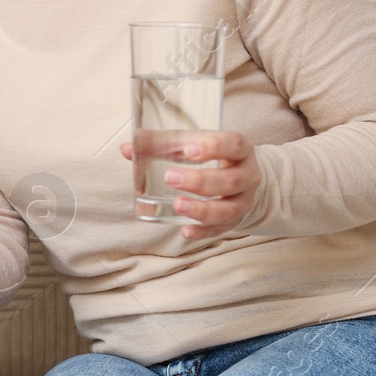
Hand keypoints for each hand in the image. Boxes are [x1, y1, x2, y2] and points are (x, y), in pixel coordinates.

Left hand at [121, 131, 260, 240]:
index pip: (232, 145)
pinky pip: (221, 230)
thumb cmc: (214, 154)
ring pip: (228, 209)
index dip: (213, 147)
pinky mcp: (235, 221)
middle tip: (171, 177)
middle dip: (200, 181)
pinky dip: (203, 232)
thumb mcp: (196, 143)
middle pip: (230, 180)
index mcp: (239, 149)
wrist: (243, 176)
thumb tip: (128, 148)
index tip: (189, 150)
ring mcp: (243, 201)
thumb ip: (162, 144)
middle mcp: (247, 175)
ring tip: (177, 205)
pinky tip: (185, 231)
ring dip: (202, 209)